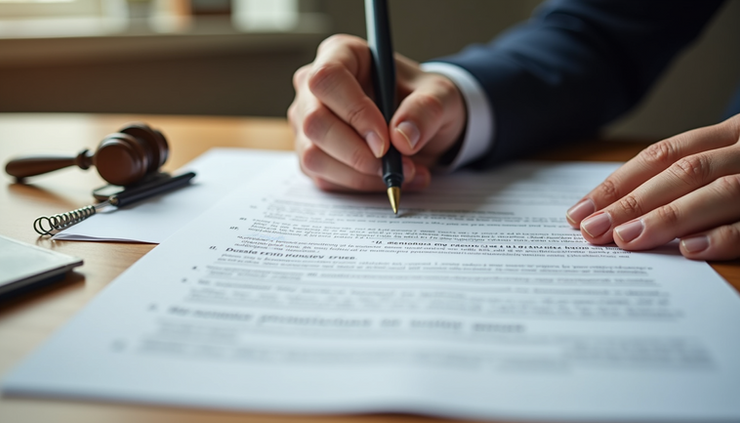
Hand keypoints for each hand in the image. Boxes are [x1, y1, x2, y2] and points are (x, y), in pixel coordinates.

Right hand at [288, 34, 465, 190]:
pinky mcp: (311, 155)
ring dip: (362, 175)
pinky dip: (361, 186)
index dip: (354, 112)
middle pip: (315, 122)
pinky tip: (391, 178)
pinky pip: (324, 178)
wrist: (419, 127)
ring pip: (314, 156)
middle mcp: (314, 88)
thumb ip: (427, 110)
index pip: (328, 79)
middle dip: (358, 153)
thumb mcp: (441, 97)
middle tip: (400, 164)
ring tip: (405, 173)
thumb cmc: (423, 100)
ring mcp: (307, 124)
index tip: (385, 141)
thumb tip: (402, 137)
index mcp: (342, 55)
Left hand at [566, 114, 739, 259]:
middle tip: (593, 229)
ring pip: (718, 192)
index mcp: (729, 135)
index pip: (662, 156)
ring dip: (667, 217)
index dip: (618, 183)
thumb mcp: (729, 158)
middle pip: (682, 172)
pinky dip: (720, 236)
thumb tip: (619, 209)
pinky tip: (687, 249)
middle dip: (633, 202)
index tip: (580, 211)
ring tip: (626, 238)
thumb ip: (688, 175)